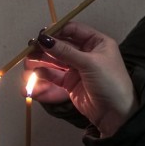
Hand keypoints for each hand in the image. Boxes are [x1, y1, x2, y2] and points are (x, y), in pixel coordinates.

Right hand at [32, 22, 137, 136]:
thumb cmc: (110, 83)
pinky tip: (33, 78)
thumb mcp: (89, 64)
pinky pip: (54, 77)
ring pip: (55, 62)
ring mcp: (77, 69)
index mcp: (97, 43)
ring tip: (27, 66)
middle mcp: (86, 53)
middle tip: (29, 51)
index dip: (57, 32)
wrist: (117, 115)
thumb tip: (44, 39)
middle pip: (61, 46)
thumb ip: (65, 51)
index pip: (73, 30)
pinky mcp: (70, 84)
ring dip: (40, 63)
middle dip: (45, 49)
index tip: (40, 36)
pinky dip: (43, 77)